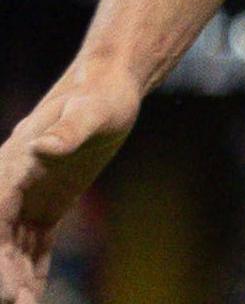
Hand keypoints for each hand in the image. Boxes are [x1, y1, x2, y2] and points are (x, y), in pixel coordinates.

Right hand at [2, 67, 142, 303]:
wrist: (109, 86)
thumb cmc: (101, 95)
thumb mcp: (92, 110)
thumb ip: (70, 130)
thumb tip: (42, 147)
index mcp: (13, 164)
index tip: (5, 286)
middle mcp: (12, 184)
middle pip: (0, 237)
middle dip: (3, 273)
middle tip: (17, 303)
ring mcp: (27, 196)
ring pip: (12, 246)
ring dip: (15, 278)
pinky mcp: (47, 204)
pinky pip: (33, 244)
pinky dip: (32, 270)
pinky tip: (33, 296)